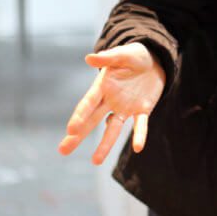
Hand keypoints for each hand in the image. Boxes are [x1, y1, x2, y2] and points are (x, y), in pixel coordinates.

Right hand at [58, 43, 165, 163]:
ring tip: (95, 162)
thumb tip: (89, 58)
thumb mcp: (123, 54)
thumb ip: (108, 58)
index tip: (71, 129)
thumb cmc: (134, 55)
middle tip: (63, 150)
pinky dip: (139, 136)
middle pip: (92, 120)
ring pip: (112, 129)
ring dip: (105, 144)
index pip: (88, 103)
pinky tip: (137, 148)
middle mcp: (110, 101)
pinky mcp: (142, 110)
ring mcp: (125, 108)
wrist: (154, 61)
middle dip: (78, 135)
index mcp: (102, 87)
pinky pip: (140, 126)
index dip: (80, 115)